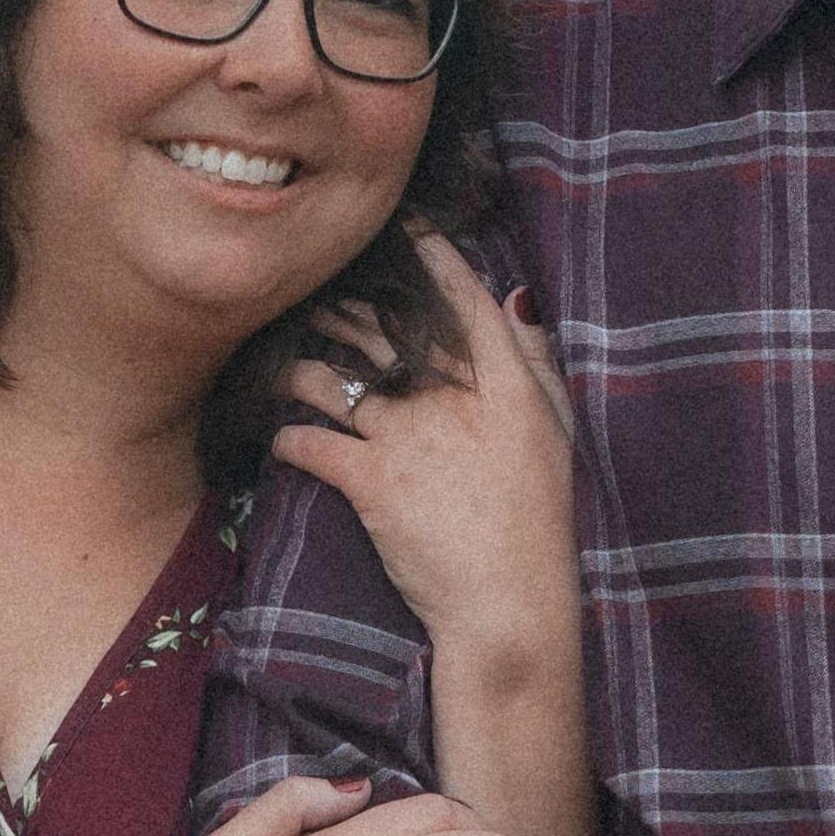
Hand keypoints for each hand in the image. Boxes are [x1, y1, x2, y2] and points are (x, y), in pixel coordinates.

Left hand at [259, 235, 578, 677]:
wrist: (509, 605)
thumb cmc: (538, 524)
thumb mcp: (557, 433)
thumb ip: (536, 361)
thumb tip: (515, 299)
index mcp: (505, 386)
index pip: (463, 301)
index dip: (429, 259)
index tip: (403, 230)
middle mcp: (451, 400)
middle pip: (380, 330)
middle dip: (339, 306)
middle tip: (309, 292)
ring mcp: (408, 437)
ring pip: (330, 377)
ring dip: (296, 366)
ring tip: (276, 361)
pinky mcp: (370, 481)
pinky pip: (309, 441)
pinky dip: (285, 437)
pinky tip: (277, 437)